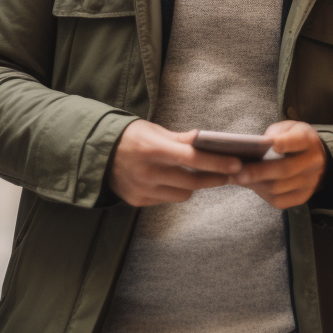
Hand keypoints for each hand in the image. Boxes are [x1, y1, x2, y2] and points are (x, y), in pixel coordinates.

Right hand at [107, 120, 242, 206]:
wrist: (96, 154)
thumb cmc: (132, 137)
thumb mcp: (155, 130)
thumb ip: (180, 138)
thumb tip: (205, 139)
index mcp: (153, 149)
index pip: (192, 158)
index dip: (216, 162)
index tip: (237, 164)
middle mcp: (147, 172)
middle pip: (192, 182)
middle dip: (216, 178)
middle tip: (232, 173)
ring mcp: (142, 190)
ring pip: (182, 194)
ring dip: (195, 186)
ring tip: (202, 175)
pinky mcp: (137, 201)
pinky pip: (167, 199)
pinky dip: (176, 190)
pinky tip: (175, 180)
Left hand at [231, 120, 326, 208]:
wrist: (316, 159)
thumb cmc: (294, 140)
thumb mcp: (288, 129)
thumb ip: (274, 134)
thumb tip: (254, 147)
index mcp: (308, 140)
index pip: (298, 141)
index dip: (285, 143)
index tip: (271, 144)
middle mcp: (313, 162)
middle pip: (285, 169)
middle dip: (259, 172)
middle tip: (239, 173)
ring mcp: (309, 182)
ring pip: (278, 188)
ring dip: (256, 184)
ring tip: (240, 179)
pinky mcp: (302, 197)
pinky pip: (279, 201)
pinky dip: (263, 194)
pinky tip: (254, 186)